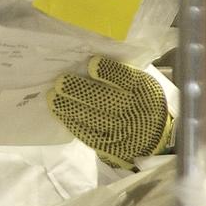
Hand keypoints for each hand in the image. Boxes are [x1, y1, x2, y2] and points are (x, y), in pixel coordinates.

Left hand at [47, 55, 174, 169]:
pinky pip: (88, 134)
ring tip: (53, 96)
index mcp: (143, 90)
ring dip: (70, 107)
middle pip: (107, 100)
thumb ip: (120, 74)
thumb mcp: (139, 85)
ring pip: (94, 118)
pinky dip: (71, 121)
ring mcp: (121, 130)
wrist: (152, 138)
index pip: (127, 80)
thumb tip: (87, 60)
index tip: (92, 64)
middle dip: (82, 90)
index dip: (110, 72)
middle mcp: (134, 111)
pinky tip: (59, 111)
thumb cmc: (139, 101)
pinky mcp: (108, 145)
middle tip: (61, 81)